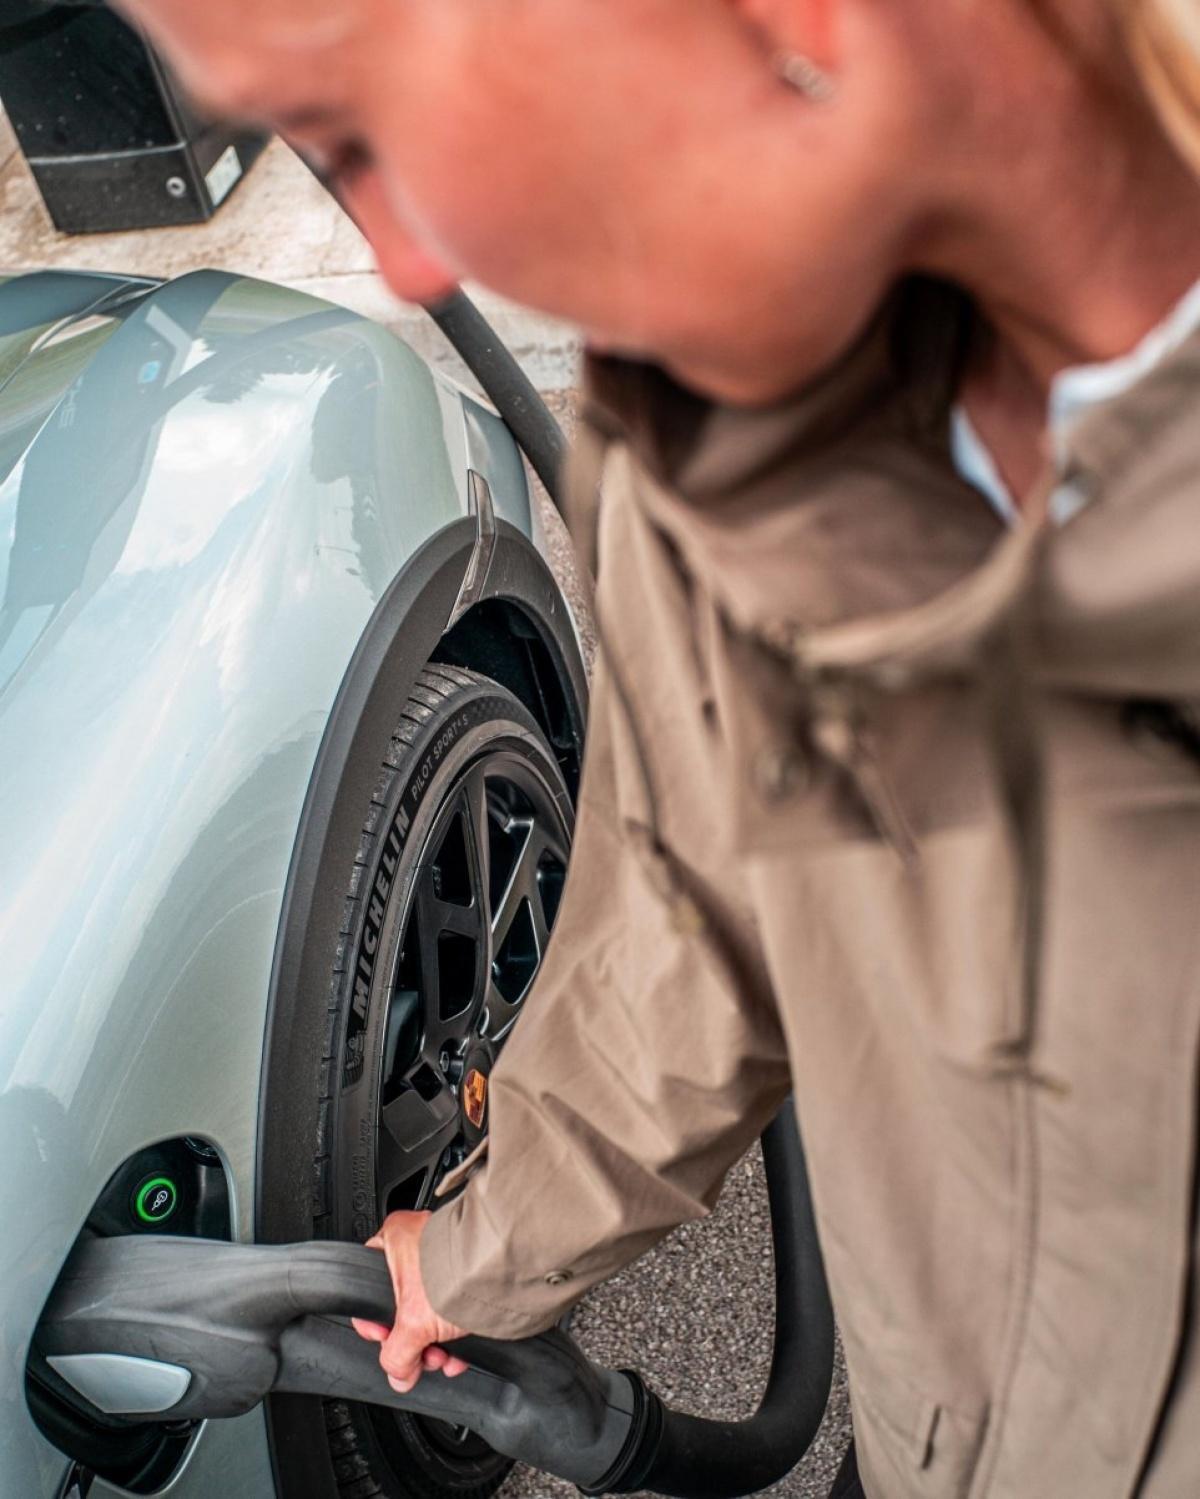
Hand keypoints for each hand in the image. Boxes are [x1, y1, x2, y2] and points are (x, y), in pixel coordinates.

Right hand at [351, 1210, 470, 1392]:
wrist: (503, 1271)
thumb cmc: (455, 1273)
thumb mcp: (412, 1323)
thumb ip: (396, 1354)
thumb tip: (397, 1373)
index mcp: (395, 1235)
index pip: (369, 1284)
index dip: (375, 1322)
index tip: (384, 1341)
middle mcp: (419, 1239)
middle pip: (403, 1305)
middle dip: (413, 1340)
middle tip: (418, 1355)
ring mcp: (445, 1255)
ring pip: (430, 1309)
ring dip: (435, 1342)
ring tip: (442, 1358)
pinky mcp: (470, 1270)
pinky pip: (453, 1307)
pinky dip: (454, 1332)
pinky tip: (458, 1353)